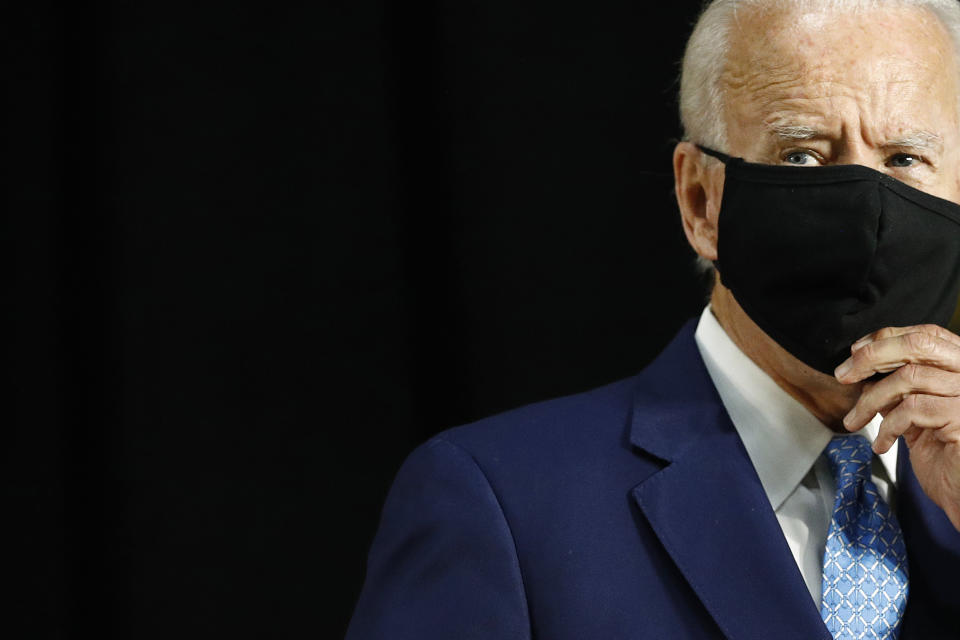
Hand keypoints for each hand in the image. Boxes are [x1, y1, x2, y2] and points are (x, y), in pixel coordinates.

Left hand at [835, 324, 959, 531]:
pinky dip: (887, 425)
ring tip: (854, 420)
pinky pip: (913, 408)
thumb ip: (899, 389)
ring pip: (908, 378)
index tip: (855, 352)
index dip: (886, 338)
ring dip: (870, 400)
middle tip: (843, 375)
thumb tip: (861, 369)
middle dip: (873, 356)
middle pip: (918, 345)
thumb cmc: (946, 457)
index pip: (926, 335)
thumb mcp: (917, 416)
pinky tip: (881, 443)